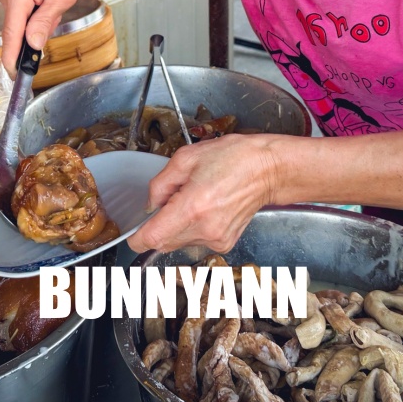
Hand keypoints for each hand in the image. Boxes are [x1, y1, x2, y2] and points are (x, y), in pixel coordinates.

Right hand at [0, 0, 84, 73]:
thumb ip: (45, 21)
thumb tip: (32, 44)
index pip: (11, 33)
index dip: (12, 57)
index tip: (13, 74)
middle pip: (16, 30)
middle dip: (35, 31)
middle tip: (54, 12)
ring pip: (19, 23)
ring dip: (37, 21)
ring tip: (50, 1)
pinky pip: (19, 14)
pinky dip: (33, 13)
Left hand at [128, 134, 285, 253]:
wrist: (268, 170)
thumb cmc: (233, 158)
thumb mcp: (186, 158)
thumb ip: (160, 184)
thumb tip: (150, 205)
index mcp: (192, 206)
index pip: (152, 238)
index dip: (137, 237)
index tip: (134, 231)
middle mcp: (204, 228)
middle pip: (162, 242)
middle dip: (158, 226)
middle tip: (172, 201)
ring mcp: (216, 239)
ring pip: (178, 242)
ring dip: (176, 226)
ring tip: (194, 201)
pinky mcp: (225, 243)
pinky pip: (195, 241)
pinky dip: (192, 229)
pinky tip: (205, 209)